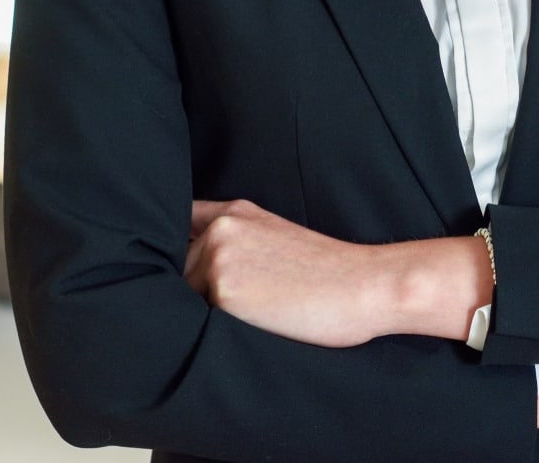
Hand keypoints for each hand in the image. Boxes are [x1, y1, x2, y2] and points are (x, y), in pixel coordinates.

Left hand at [185, 199, 422, 347]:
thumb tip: (188, 267)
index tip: (182, 263)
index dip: (174, 246)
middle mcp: (223, 227)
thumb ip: (235, 242)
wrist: (364, 286)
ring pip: (184, 296)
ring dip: (206, 309)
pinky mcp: (223, 290)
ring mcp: (220, 256)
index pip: (180, 222)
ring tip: (258, 311)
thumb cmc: (329, 274)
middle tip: (248, 301)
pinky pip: (199, 319)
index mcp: (237, 211)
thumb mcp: (277, 240)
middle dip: (195, 288)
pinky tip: (256, 322)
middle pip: (177, 269)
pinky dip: (218, 327)